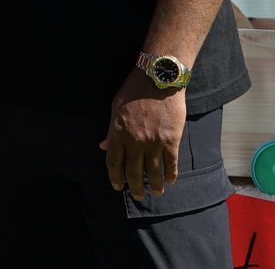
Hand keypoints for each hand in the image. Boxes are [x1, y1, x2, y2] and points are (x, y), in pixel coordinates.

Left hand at [100, 70, 185, 199]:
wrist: (158, 79)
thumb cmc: (134, 90)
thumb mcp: (115, 108)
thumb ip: (110, 131)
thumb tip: (102, 146)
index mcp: (118, 133)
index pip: (114, 162)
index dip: (115, 177)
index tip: (118, 186)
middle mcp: (134, 141)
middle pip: (133, 171)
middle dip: (135, 187)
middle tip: (138, 196)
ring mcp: (153, 142)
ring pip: (153, 172)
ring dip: (154, 185)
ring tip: (156, 192)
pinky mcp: (171, 140)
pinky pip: (171, 163)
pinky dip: (170, 174)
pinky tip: (169, 180)